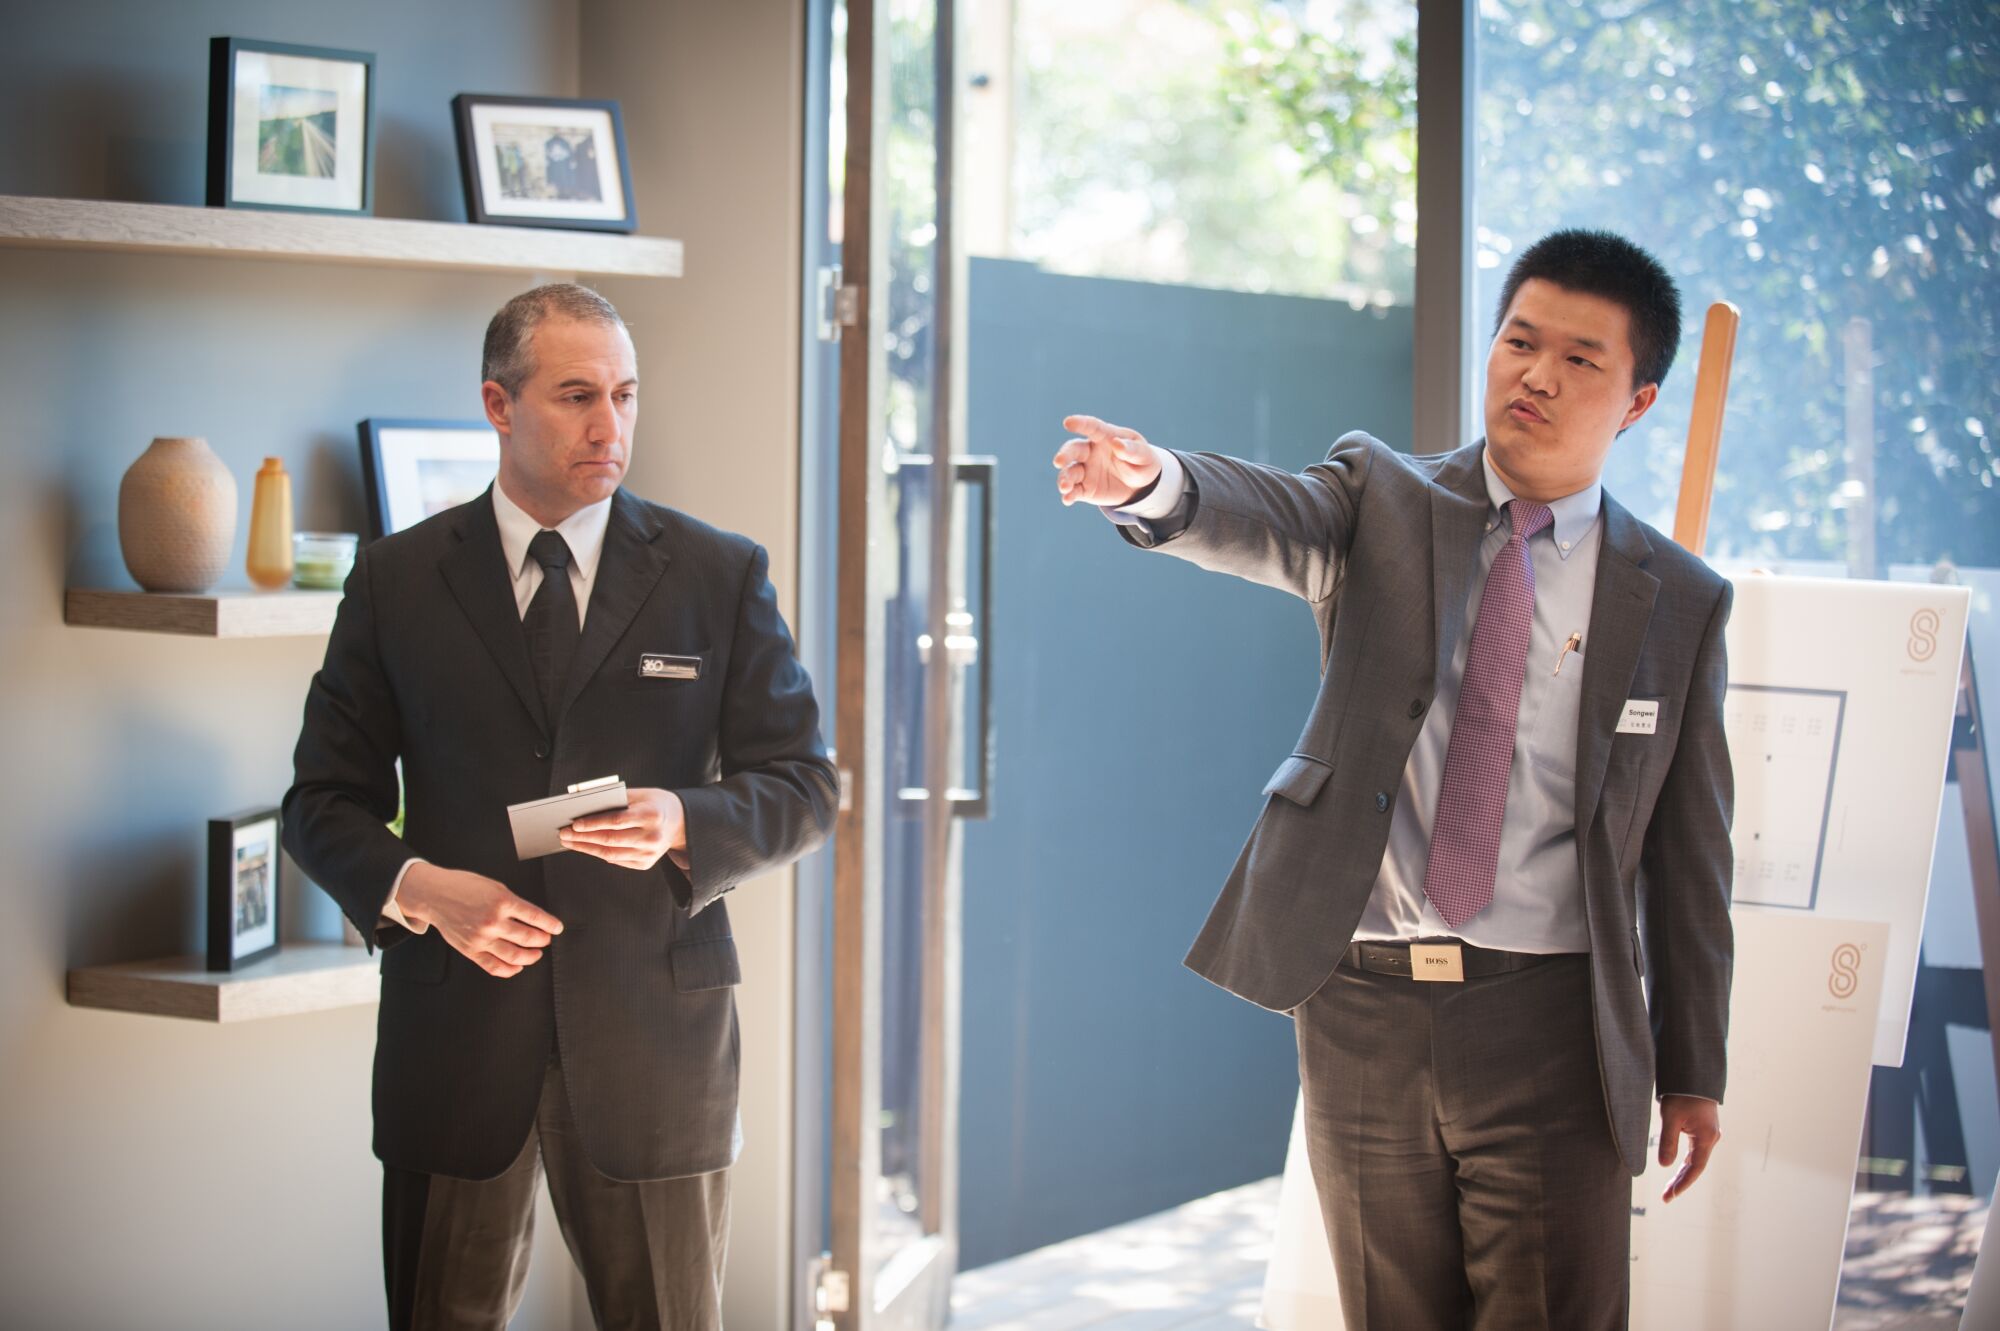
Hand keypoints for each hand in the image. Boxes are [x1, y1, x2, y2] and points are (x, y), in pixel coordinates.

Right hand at [396, 862, 562, 978]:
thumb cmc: (463, 887)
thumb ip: (513, 903)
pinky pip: (493, 967)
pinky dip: (509, 970)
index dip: (550, 924)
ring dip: (530, 956)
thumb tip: (532, 918)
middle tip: (546, 939)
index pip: (535, 917)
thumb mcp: (495, 887)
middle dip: (542, 940)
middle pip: (528, 937)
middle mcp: (492, 922)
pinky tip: (517, 966)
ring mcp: (481, 938)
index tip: (557, 928)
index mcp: (502, 902)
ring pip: (514, 955)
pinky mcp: (471, 950)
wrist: (435, 895)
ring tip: (536, 953)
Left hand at [559, 787, 689, 871]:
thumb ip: (614, 798)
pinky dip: (599, 854)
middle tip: (564, 834)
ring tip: (570, 842)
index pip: (617, 821)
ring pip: (611, 854)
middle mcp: (652, 837)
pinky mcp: (646, 863)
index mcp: (651, 815)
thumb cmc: (653, 803)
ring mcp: (650, 853)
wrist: (679, 821)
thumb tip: (583, 806)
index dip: (594, 823)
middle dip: (584, 838)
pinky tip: (586, 847)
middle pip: (611, 840)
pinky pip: (617, 860)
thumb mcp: (638, 794)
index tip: (574, 823)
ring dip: (587, 848)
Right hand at [1053, 414, 1162, 507]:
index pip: (1092, 427)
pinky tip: (1067, 500)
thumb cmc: (1141, 462)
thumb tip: (1117, 444)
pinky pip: (1075, 491)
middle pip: (1073, 450)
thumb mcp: (1144, 455)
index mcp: (1105, 437)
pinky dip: (1069, 495)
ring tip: (1064, 487)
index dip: (1080, 424)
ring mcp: (1086, 471)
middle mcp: (1090, 452)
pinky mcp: (1085, 489)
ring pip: (1070, 472)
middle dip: (1065, 455)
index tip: (1068, 423)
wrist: (1141, 485)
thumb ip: (1132, 450)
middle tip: (1058, 461)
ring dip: (1064, 478)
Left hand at [1658, 1095, 1721, 1201]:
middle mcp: (1711, 1138)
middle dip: (1681, 1182)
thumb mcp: (1670, 1117)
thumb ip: (1668, 1141)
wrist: (1692, 1075)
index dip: (1683, 1184)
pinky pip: (1695, 1151)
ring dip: (1683, 1174)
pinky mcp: (1703, 1129)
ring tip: (1669, 1188)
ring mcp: (1708, 1134)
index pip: (1695, 1168)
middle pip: (1695, 1167)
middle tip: (1666, 1197)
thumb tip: (1665, 1165)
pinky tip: (1677, 1169)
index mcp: (1706, 1138)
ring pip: (1695, 1160)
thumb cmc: (1681, 1094)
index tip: (1670, 1195)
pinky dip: (1685, 1162)